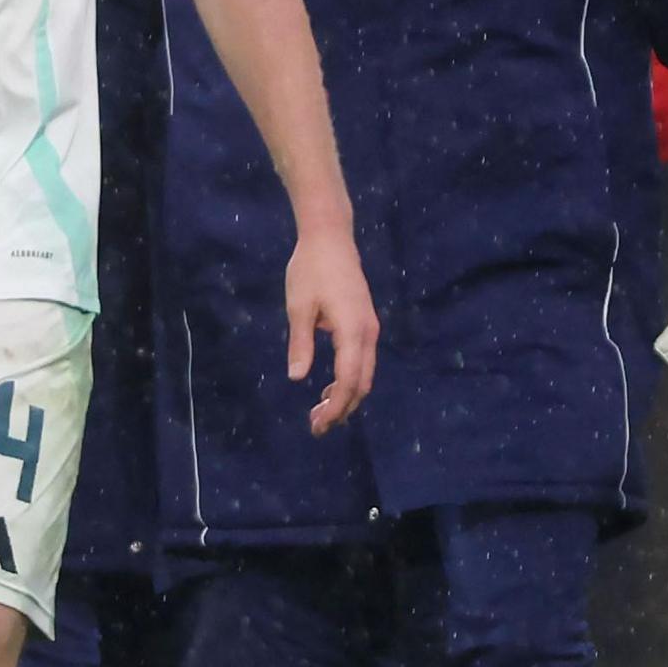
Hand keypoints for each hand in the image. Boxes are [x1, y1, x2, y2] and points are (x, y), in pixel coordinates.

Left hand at [285, 218, 379, 433]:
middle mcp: (368, 333)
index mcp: (353, 331)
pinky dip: (349, 380)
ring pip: (365, 374)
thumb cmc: (310, 269)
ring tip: (322, 414)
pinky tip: (329, 390)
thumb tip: (297, 377)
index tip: (319, 424)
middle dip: (342, 408)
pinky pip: (363, 361)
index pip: (348, 380)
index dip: (336, 406)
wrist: (331, 239)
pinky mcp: (366, 324)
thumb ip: (300, 343)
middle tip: (318, 427)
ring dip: (346, 396)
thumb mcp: (299, 307)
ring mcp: (370, 328)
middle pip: (362, 382)